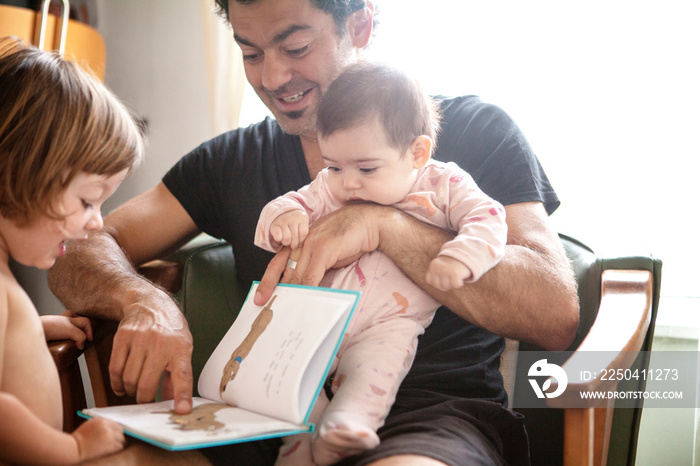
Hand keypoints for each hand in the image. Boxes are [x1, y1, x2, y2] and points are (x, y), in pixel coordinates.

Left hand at [41, 310, 92, 349]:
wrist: (31, 332)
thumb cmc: (50, 327)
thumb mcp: (71, 330)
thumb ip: (80, 336)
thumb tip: (81, 345)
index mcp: (69, 318)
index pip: (86, 322)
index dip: (90, 331)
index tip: (89, 341)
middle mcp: (63, 321)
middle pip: (77, 321)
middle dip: (82, 328)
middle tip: (84, 338)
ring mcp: (56, 327)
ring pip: (68, 328)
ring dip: (72, 333)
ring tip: (72, 342)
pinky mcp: (49, 335)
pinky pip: (59, 336)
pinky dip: (62, 340)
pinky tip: (61, 345)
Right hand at [71, 418, 124, 461]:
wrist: (73, 449)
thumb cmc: (79, 439)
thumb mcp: (89, 426)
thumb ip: (102, 425)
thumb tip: (113, 428)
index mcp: (101, 421)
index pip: (116, 423)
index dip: (116, 430)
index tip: (116, 434)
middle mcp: (107, 427)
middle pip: (121, 431)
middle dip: (118, 436)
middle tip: (115, 441)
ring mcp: (110, 436)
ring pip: (122, 439)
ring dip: (118, 443)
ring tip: (112, 447)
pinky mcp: (111, 446)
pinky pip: (120, 447)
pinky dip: (117, 449)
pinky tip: (111, 451)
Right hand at [109, 300, 193, 413]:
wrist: (150, 303)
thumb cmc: (170, 329)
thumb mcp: (182, 348)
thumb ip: (176, 376)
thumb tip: (174, 403)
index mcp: (180, 348)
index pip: (183, 375)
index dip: (182, 395)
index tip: (182, 410)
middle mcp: (160, 343)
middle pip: (146, 383)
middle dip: (144, 399)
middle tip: (145, 401)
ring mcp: (140, 339)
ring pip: (129, 379)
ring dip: (130, 391)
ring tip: (134, 391)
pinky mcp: (122, 337)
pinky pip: (115, 369)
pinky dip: (116, 383)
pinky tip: (121, 386)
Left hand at [255, 204, 385, 304]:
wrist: (369, 222)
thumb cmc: (351, 237)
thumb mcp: (328, 251)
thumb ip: (315, 265)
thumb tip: (307, 286)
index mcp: (301, 241)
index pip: (277, 263)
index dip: (267, 281)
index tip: (260, 298)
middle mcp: (302, 241)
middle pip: (283, 272)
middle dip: (277, 293)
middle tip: (269, 311)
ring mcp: (312, 243)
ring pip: (297, 275)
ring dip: (292, 295)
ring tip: (287, 312)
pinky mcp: (324, 248)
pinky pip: (312, 275)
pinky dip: (309, 290)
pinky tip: (307, 302)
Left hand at [426, 256, 472, 290]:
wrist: (466, 256)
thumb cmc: (452, 266)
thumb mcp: (440, 268)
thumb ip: (436, 276)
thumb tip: (439, 287)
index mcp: (433, 266)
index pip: (430, 281)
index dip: (437, 282)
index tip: (444, 277)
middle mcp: (438, 267)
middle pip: (438, 286)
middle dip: (445, 285)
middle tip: (451, 278)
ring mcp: (446, 270)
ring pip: (446, 287)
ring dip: (452, 284)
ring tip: (455, 277)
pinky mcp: (455, 273)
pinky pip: (456, 285)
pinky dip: (459, 283)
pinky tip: (460, 276)